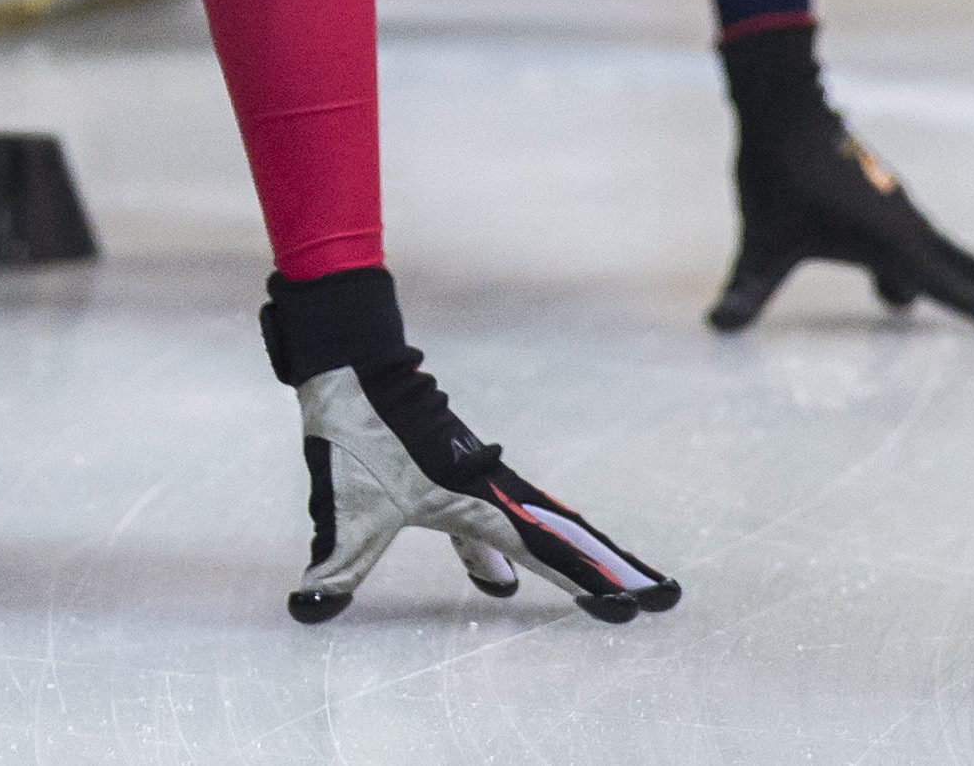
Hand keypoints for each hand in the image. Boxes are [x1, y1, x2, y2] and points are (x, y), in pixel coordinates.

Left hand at [261, 266, 674, 625]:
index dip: (588, 584)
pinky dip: (529, 548)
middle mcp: (492, 491)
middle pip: (570, 539)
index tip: (631, 608)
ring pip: (549, 528)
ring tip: (622, 589)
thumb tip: (307, 608)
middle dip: (616, 570)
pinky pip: (512, 520)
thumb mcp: (343, 507)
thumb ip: (336, 563)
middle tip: (666, 598)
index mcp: (475, 502)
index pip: (546, 554)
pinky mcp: (462, 477)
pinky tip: (502, 582)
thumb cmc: (355, 431)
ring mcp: (483, 482)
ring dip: (586, 557)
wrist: (353, 364)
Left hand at [708, 23, 973, 331]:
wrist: (784, 108)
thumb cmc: (775, 175)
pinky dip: (955, 272)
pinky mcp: (889, 211)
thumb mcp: (761, 240)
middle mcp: (909, 229)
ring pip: (958, 260)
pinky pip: (933, 250)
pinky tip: (914, 295)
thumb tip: (715, 327)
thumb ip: (746, 288)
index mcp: (891, 241)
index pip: (951, 286)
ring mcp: (903, 218)